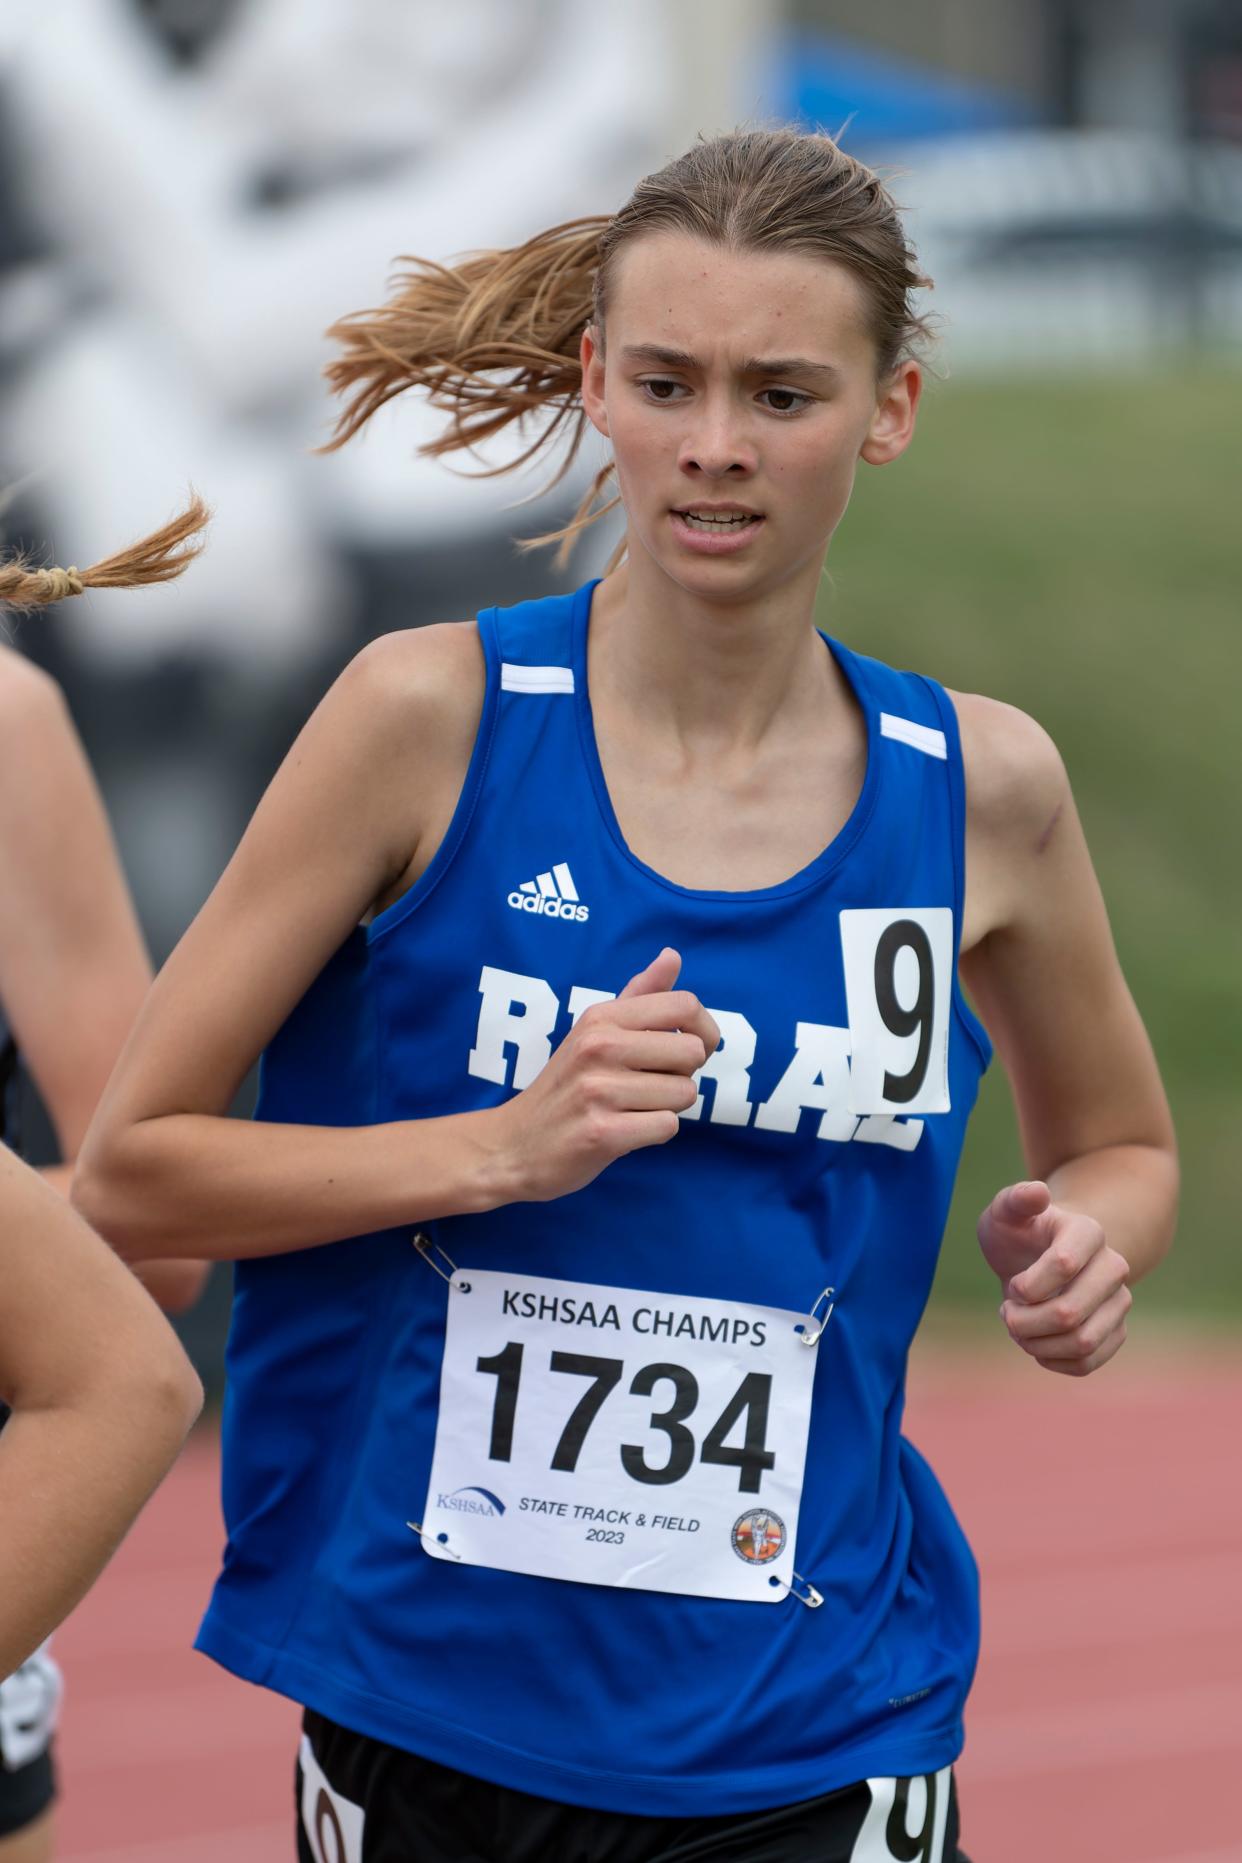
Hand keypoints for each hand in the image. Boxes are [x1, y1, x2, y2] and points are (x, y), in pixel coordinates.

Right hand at [491, 948, 719, 1203]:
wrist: (515, 1145)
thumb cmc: (567, 1085)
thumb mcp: (594, 1031)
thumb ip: (639, 994)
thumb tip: (672, 954)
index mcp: (601, 1017)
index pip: (684, 1005)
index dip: (703, 1031)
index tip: (688, 1050)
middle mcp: (599, 1046)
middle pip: (692, 1052)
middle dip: (682, 1075)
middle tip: (649, 1086)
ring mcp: (598, 1090)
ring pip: (684, 1093)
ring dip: (667, 1107)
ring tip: (631, 1109)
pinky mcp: (602, 1133)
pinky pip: (667, 1126)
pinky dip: (654, 1133)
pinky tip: (625, 1130)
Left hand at [978, 1181, 1132, 1376]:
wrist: (1038, 1257)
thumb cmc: (1019, 1233)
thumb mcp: (1006, 1212)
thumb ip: (1016, 1199)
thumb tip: (1038, 1192)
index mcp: (1088, 1232)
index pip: (1064, 1265)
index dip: (1027, 1285)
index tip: (1012, 1285)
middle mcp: (1113, 1267)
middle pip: (1070, 1313)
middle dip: (1026, 1321)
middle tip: (1008, 1312)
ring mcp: (1119, 1301)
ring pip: (1082, 1342)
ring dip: (1037, 1344)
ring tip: (1019, 1328)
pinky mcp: (1115, 1332)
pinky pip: (1088, 1362)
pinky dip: (1053, 1360)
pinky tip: (1036, 1344)